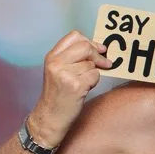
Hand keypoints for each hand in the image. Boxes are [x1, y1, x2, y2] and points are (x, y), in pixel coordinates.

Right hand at [29, 31, 111, 146]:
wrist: (50, 117)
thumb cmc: (58, 95)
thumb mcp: (58, 71)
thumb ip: (72, 57)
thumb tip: (99, 48)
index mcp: (52, 57)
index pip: (74, 36)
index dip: (90, 41)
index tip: (99, 49)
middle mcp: (56, 63)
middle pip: (85, 47)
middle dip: (98, 55)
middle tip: (104, 63)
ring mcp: (65, 74)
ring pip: (92, 64)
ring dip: (94, 72)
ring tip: (84, 82)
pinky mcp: (75, 86)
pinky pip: (95, 76)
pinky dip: (95, 82)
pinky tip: (85, 89)